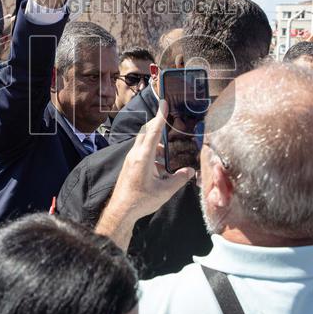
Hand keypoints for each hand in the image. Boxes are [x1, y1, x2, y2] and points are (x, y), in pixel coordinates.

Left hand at [110, 100, 196, 220]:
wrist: (121, 210)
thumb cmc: (141, 200)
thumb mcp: (165, 191)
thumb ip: (179, 179)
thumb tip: (191, 171)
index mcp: (143, 157)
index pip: (153, 132)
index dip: (160, 117)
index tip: (164, 103)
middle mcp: (135, 154)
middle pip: (146, 133)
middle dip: (157, 125)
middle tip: (168, 120)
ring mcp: (131, 159)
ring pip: (143, 143)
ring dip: (156, 143)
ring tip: (167, 153)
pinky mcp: (130, 165)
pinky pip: (141, 152)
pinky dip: (152, 153)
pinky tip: (160, 167)